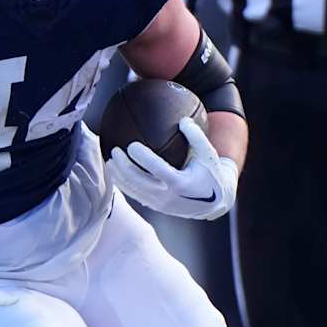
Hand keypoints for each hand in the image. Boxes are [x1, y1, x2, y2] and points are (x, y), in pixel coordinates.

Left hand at [107, 119, 238, 219]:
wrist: (216, 202)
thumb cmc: (211, 173)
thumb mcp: (208, 154)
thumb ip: (196, 136)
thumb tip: (183, 119)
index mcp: (180, 183)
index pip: (156, 169)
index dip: (142, 157)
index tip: (131, 145)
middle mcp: (168, 196)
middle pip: (138, 181)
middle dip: (123, 166)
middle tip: (115, 151)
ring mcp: (160, 204)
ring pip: (133, 190)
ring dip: (119, 176)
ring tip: (110, 161)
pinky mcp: (156, 207)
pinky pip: (136, 196)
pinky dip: (124, 185)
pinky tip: (117, 173)